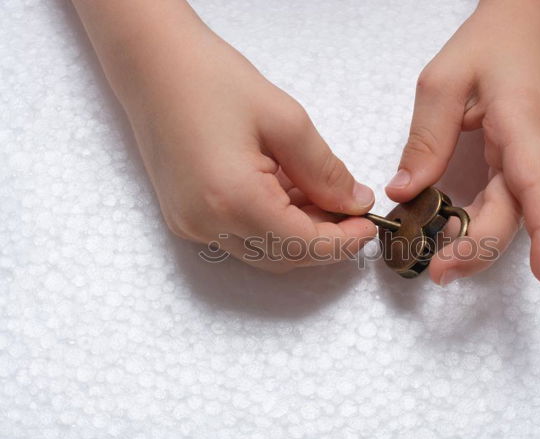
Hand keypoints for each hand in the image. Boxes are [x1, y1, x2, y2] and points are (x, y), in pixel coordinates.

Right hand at [116, 27, 376, 271]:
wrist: (152, 64)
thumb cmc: (211, 79)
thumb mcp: (285, 120)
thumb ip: (325, 171)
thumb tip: (354, 202)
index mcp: (233, 200)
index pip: (303, 245)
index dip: (343, 241)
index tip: (370, 224)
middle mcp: (207, 224)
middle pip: (285, 256)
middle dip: (325, 239)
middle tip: (352, 209)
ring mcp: (192, 225)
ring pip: (265, 250)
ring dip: (300, 232)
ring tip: (321, 193)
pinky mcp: (186, 217)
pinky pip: (242, 236)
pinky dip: (273, 224)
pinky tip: (288, 192)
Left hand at [386, 0, 539, 284]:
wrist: (525, 29)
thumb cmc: (489, 46)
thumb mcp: (442, 83)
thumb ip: (425, 141)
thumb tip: (404, 194)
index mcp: (525, 127)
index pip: (539, 187)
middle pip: (518, 216)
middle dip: (479, 251)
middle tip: (437, 273)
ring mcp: (539, 165)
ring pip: (513, 219)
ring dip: (478, 245)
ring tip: (438, 261)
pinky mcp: (528, 170)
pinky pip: (507, 207)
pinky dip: (479, 226)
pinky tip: (449, 235)